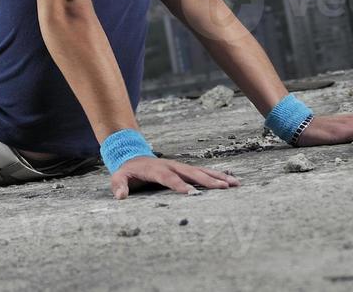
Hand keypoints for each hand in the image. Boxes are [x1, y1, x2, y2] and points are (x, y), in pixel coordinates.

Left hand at [109, 156, 240, 198]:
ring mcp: (179, 166)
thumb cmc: (127, 171)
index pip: (168, 178)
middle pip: (191, 173)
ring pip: (201, 171)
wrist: (132, 155)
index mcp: (156, 169)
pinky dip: (216, 175)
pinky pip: (202, 171)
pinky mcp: (185, 168)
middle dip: (207, 180)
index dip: (179, 185)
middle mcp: (171, 165)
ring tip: (234, 184)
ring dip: (217, 177)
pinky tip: (231, 180)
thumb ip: (119, 186)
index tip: (192, 194)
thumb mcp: (118, 177)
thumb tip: (120, 197)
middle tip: (224, 188)